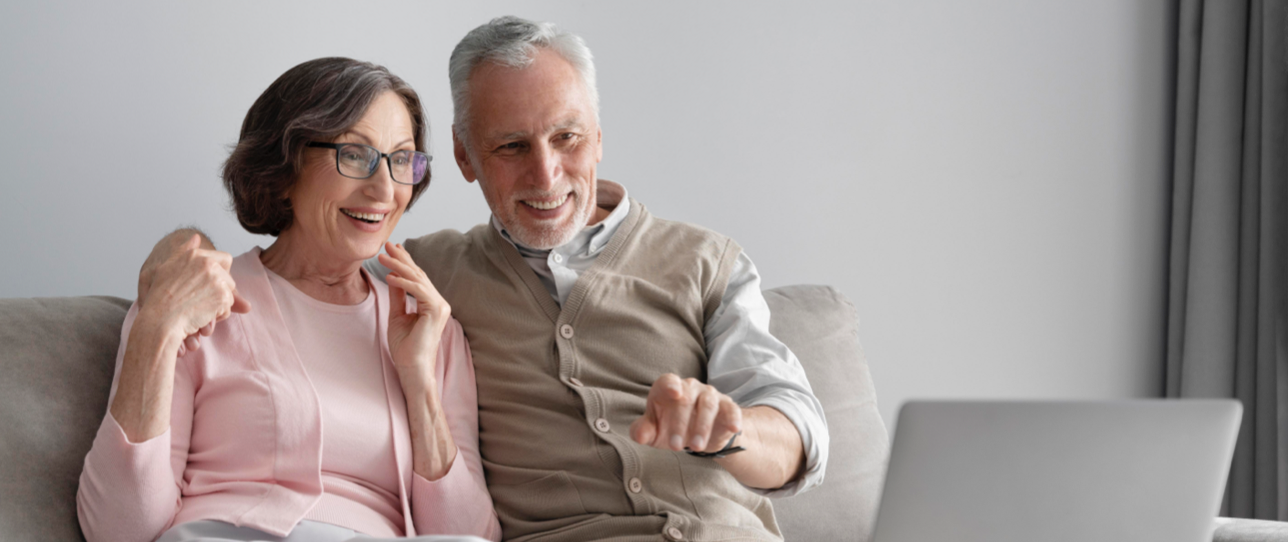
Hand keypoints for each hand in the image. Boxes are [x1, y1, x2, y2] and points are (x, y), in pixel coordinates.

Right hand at [138, 234, 247, 352]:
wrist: (158, 320)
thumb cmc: (160, 296)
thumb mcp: (168, 268)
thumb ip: (184, 251)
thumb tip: (196, 237)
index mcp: (196, 255)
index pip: (225, 259)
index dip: (221, 274)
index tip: (209, 285)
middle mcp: (208, 264)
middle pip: (230, 279)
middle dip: (220, 291)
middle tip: (202, 301)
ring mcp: (217, 279)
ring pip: (230, 294)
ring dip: (218, 305)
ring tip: (198, 309)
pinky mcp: (222, 296)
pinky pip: (228, 308)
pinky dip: (217, 316)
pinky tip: (201, 317)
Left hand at [380, 242, 450, 371]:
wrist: (412, 367)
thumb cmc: (405, 348)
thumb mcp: (397, 315)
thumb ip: (398, 296)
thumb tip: (393, 276)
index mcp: (431, 304)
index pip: (418, 278)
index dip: (405, 262)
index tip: (392, 250)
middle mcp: (439, 303)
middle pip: (419, 275)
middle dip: (402, 258)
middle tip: (387, 245)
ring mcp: (440, 306)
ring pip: (418, 279)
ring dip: (399, 266)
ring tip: (382, 257)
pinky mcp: (436, 310)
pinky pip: (418, 290)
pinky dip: (403, 282)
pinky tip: (389, 276)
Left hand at [630, 373, 742, 453]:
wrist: (696, 437)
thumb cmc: (668, 428)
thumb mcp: (653, 432)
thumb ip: (642, 431)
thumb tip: (639, 435)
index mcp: (669, 388)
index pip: (668, 380)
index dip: (671, 384)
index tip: (674, 393)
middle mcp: (690, 388)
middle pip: (687, 399)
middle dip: (680, 423)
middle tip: (675, 446)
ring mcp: (710, 395)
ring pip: (708, 405)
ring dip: (702, 426)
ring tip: (696, 447)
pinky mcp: (727, 407)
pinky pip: (731, 409)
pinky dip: (733, 417)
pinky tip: (734, 428)